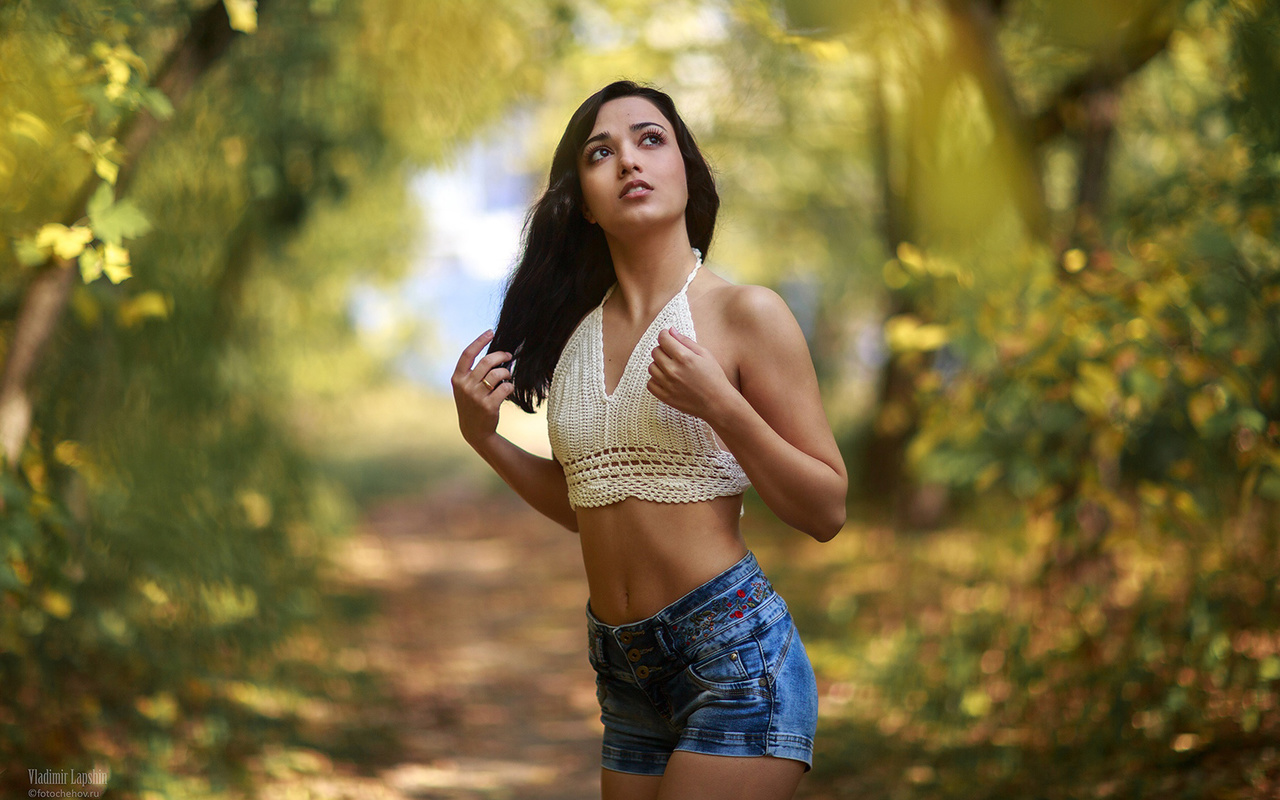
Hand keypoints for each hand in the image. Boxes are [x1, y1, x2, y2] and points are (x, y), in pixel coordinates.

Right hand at [452, 330, 513, 447]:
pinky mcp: (488, 405)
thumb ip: (472, 372)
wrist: (474, 430)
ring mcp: (476, 396)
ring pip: (498, 374)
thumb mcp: (464, 388)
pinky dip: (510, 386)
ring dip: (506, 372)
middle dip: (501, 356)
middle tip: (508, 356)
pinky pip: (505, 388)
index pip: (468, 354)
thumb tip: (493, 355)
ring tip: (508, 376)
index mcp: (457, 378)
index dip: (479, 341)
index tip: (490, 332)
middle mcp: (465, 386)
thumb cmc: (472, 404)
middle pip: (487, 361)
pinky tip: (508, 389)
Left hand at [646, 327, 735, 421]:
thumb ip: (686, 341)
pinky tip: (666, 379)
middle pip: (655, 352)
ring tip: (671, 368)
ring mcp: (667, 384)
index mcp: (684, 357)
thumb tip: (670, 330)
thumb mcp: (705, 354)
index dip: (664, 335)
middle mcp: (673, 370)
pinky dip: (656, 380)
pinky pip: (650, 383)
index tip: (667, 337)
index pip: (663, 339)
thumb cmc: (714, 377)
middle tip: (672, 354)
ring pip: (651, 367)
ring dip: (659, 365)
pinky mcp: (665, 396)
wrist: (717, 403)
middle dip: (662, 349)